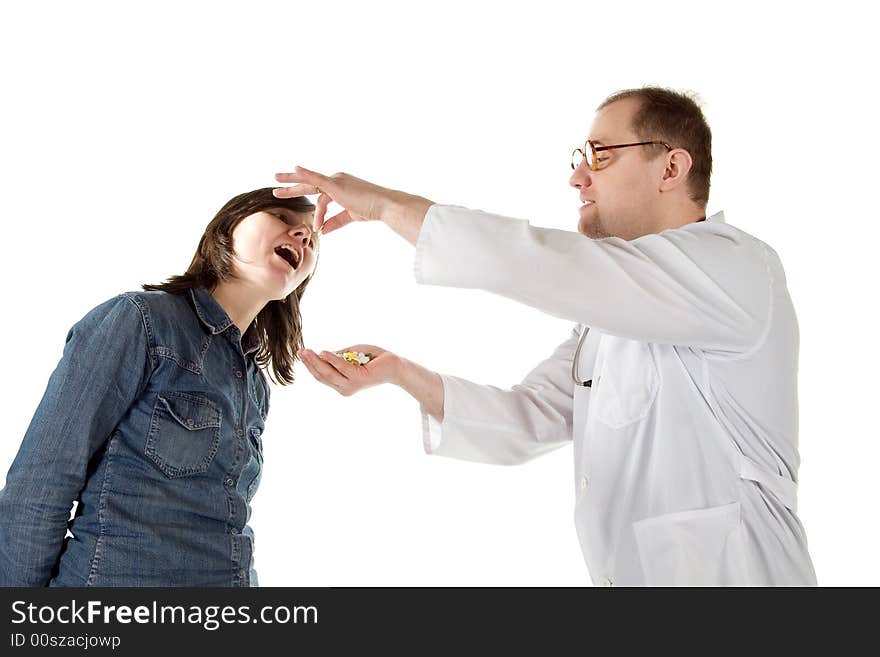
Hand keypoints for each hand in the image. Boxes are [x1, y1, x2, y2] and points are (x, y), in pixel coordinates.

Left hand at [273, 166, 432, 244]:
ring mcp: (336, 181)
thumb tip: (323, 231)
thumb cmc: (372, 209)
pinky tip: (294, 169)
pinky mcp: (336, 184)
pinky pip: (317, 179)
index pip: (318, 190)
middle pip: (309, 182)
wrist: (384, 205)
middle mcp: (337, 180)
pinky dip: (305, 174)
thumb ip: (335, 222)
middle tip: (275, 184)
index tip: (292, 194)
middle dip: (292, 184)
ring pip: (308, 183)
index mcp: (340, 187)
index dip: (305, 193)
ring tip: (276, 191)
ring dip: (292, 189)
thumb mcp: (350, 217)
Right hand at [297, 344, 400, 396]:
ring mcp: (351, 385)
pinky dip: (332, 359)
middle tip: (300, 351)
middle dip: (309, 364)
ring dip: (316, 362)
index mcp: (341, 385)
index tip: (301, 353)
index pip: (321, 376)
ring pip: (328, 373)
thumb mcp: (351, 355)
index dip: (310, 365)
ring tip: (306, 351)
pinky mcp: (358, 378)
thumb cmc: (373, 359)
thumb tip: (322, 354)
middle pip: (322, 376)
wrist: (393, 365)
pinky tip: (323, 352)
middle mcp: (345, 388)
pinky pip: (342, 367)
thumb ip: (337, 357)